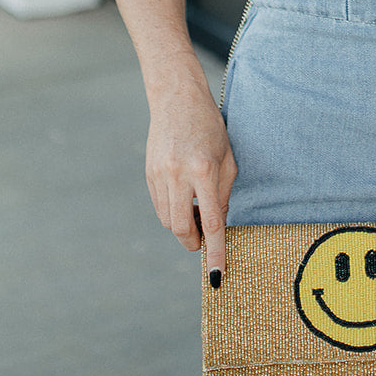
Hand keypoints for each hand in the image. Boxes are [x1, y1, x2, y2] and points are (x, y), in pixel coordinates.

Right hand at [145, 81, 236, 278]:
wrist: (176, 99)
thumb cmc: (210, 127)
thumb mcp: (227, 158)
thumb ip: (223, 194)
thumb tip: (217, 225)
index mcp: (204, 170)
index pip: (211, 223)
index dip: (215, 253)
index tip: (217, 276)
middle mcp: (178, 175)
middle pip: (182, 229)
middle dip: (194, 243)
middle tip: (205, 240)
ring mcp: (159, 175)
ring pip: (168, 220)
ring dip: (184, 226)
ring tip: (196, 210)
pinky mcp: (148, 174)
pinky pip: (160, 206)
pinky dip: (172, 211)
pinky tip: (184, 198)